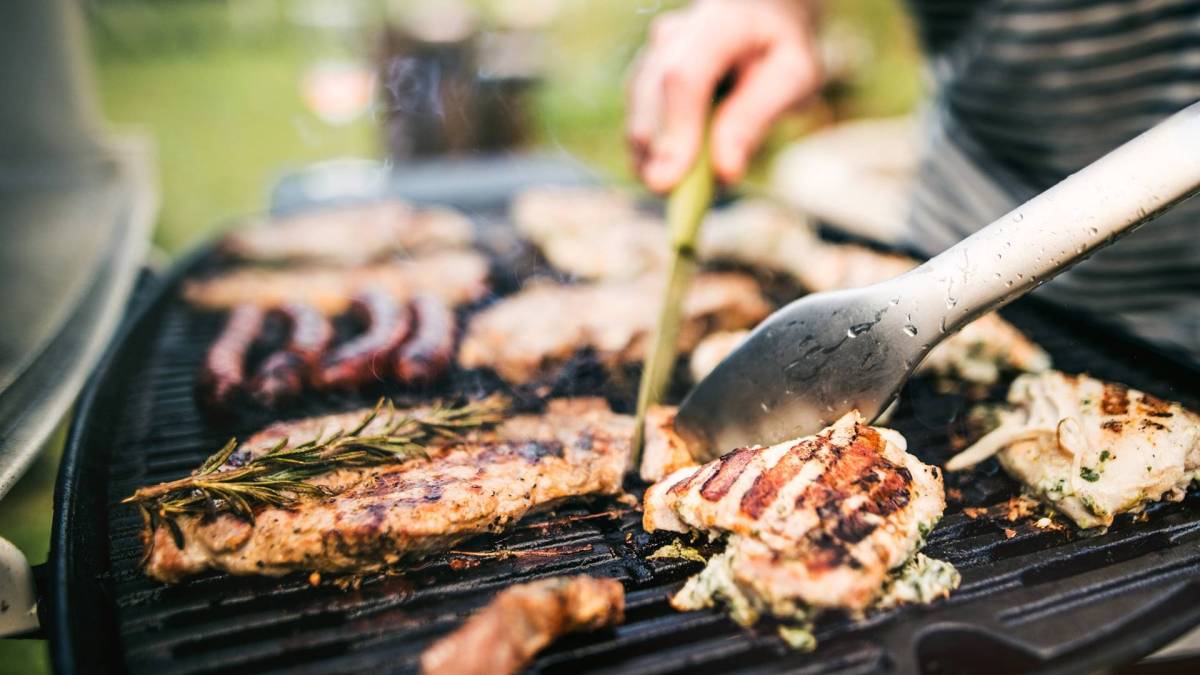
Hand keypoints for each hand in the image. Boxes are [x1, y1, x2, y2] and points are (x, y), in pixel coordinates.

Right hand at [627, 0, 821, 191]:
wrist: (762, 15)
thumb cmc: (781, 47)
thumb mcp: (794, 76)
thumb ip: (757, 118)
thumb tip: (724, 172)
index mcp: (720, 22)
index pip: (683, 76)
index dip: (674, 130)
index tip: (669, 181)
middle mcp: (675, 33)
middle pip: (650, 95)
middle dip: (656, 152)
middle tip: (673, 199)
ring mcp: (653, 53)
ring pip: (636, 110)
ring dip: (650, 157)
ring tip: (680, 191)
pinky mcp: (644, 78)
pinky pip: (639, 120)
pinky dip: (652, 153)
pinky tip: (674, 173)